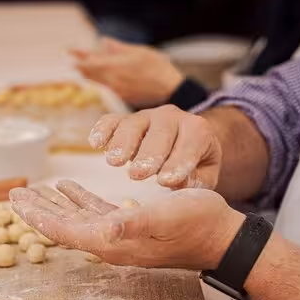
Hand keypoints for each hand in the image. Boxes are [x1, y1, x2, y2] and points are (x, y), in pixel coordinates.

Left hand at [9, 180, 243, 269]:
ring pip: (75, 219)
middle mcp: (110, 242)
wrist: (221, 236)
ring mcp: (119, 235)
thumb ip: (134, 224)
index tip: (16, 202)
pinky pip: (94, 212)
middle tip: (12, 194)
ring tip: (31, 191)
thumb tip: (105, 230)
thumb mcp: (166, 218)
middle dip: (37, 210)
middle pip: (63, 226)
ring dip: (52, 204)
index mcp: (112, 241)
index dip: (38, 217)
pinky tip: (68, 188)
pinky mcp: (128, 225)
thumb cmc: (196, 224)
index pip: (64, 231)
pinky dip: (77, 200)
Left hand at [69, 37, 183, 106]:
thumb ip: (118, 48)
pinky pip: (105, 84)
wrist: (169, 87)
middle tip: (67, 56)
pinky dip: (98, 77)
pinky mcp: (121, 94)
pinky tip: (97, 74)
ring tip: (78, 64)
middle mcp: (112, 80)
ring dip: (87, 72)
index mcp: (115, 66)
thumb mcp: (138, 51)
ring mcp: (115, 89)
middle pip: (89, 72)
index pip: (88, 62)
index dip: (76, 57)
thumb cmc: (157, 66)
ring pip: (96, 79)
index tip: (65, 51)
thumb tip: (102, 41)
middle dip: (78, 64)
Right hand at [89, 105, 222, 188]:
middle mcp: (172, 117)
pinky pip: (112, 120)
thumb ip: (196, 180)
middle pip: (160, 133)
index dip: (179, 163)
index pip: (191, 144)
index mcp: (198, 130)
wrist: (186, 139)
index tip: (165, 181)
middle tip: (137, 175)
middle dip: (148, 155)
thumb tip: (177, 183)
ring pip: (133, 124)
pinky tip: (95, 143)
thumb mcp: (204, 174)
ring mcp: (147, 116)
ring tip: (114, 162)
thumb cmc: (195, 163)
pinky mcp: (125, 119)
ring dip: (123, 143)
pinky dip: (103, 130)